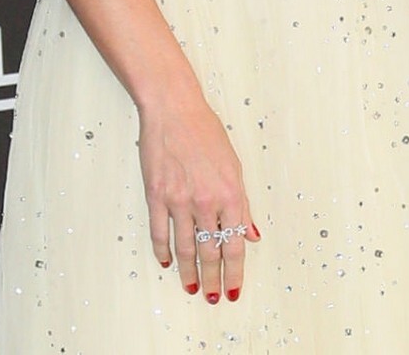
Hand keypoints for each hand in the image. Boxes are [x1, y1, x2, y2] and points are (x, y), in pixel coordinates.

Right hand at [138, 93, 258, 302]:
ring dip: (188, 272)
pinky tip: (166, 262)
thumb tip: (252, 235)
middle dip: (213, 279)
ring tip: (192, 288)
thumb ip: (243, 205)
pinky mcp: (156, 195)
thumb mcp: (234, 166)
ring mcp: (178, 200)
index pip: (234, 245)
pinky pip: (159, 232)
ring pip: (184, 248)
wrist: (173, 110)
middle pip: (210, 251)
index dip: (235, 272)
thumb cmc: (205, 132)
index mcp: (230, 193)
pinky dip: (162, 251)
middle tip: (213, 298)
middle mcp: (205, 201)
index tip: (234, 290)